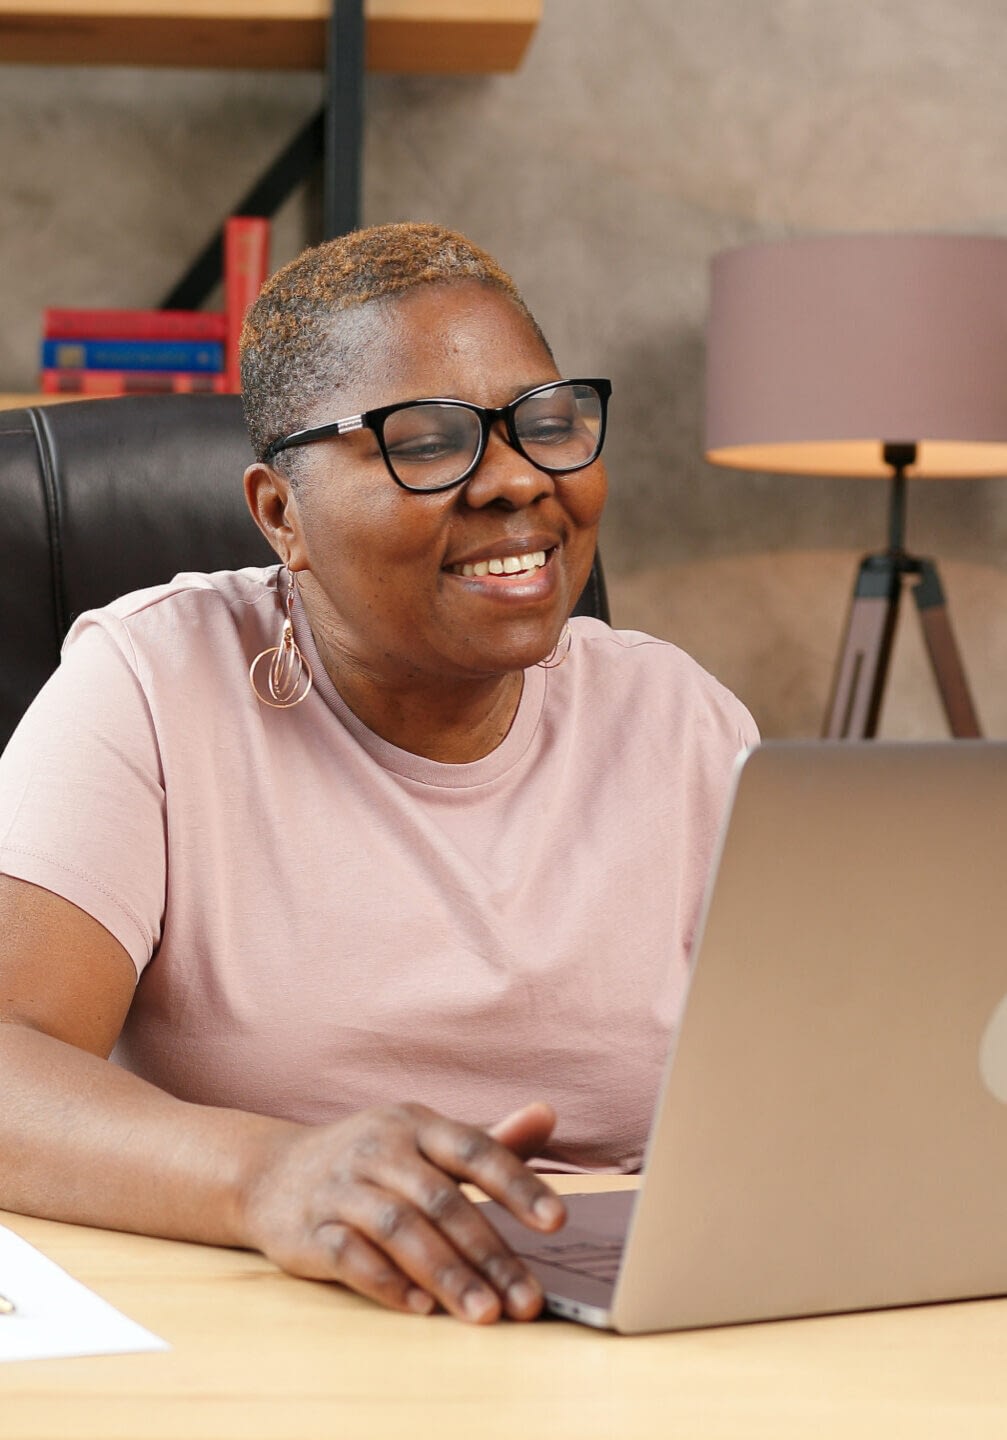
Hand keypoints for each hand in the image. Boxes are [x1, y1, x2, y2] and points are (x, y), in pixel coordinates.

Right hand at [237, 1101, 564, 1322]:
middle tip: (527, 1299)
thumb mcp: (423, 1138)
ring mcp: (341, 1188)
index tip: (557, 1222)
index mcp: (415, 1124)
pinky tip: (420, 1309)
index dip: (517, 1184)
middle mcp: (379, 1149)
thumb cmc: (369, 1160)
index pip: (474, 1149)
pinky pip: (349, 1255)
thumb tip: (548, 1115)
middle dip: (489, 1252)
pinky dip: (386, 1282)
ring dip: (446, 1274)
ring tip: (485, 1314)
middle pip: (441, 1200)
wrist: (269, 1172)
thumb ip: (488, 1139)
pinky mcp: (309, 1230)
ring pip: (399, 1229)